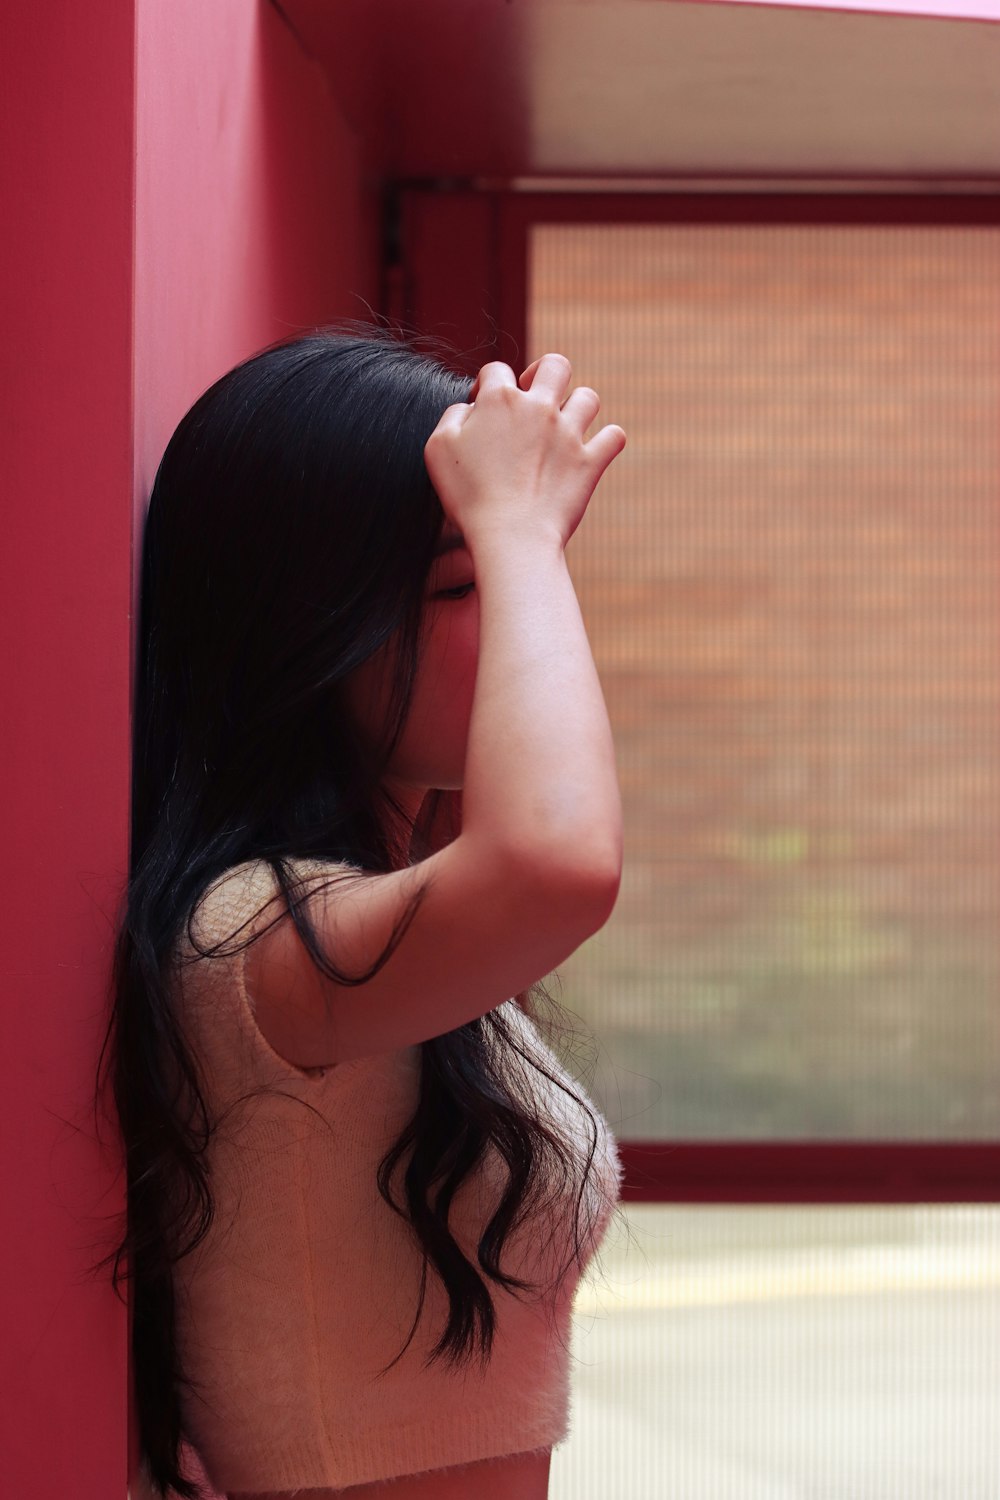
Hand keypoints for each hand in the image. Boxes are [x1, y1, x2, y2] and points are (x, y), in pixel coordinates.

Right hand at [423, 353, 625, 549]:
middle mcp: (539, 408)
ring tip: (563, 426)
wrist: (510, 536)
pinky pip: (614, 437)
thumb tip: (470, 407)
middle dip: (544, 373)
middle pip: (555, 365)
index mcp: (500, 400)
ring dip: (577, 406)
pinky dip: (607, 440)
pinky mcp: (590, 462)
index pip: (496, 370)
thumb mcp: (438, 448)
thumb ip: (453, 416)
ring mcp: (569, 434)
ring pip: (588, 397)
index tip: (483, 408)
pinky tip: (594, 450)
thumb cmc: (469, 496)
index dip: (487, 384)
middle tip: (534, 397)